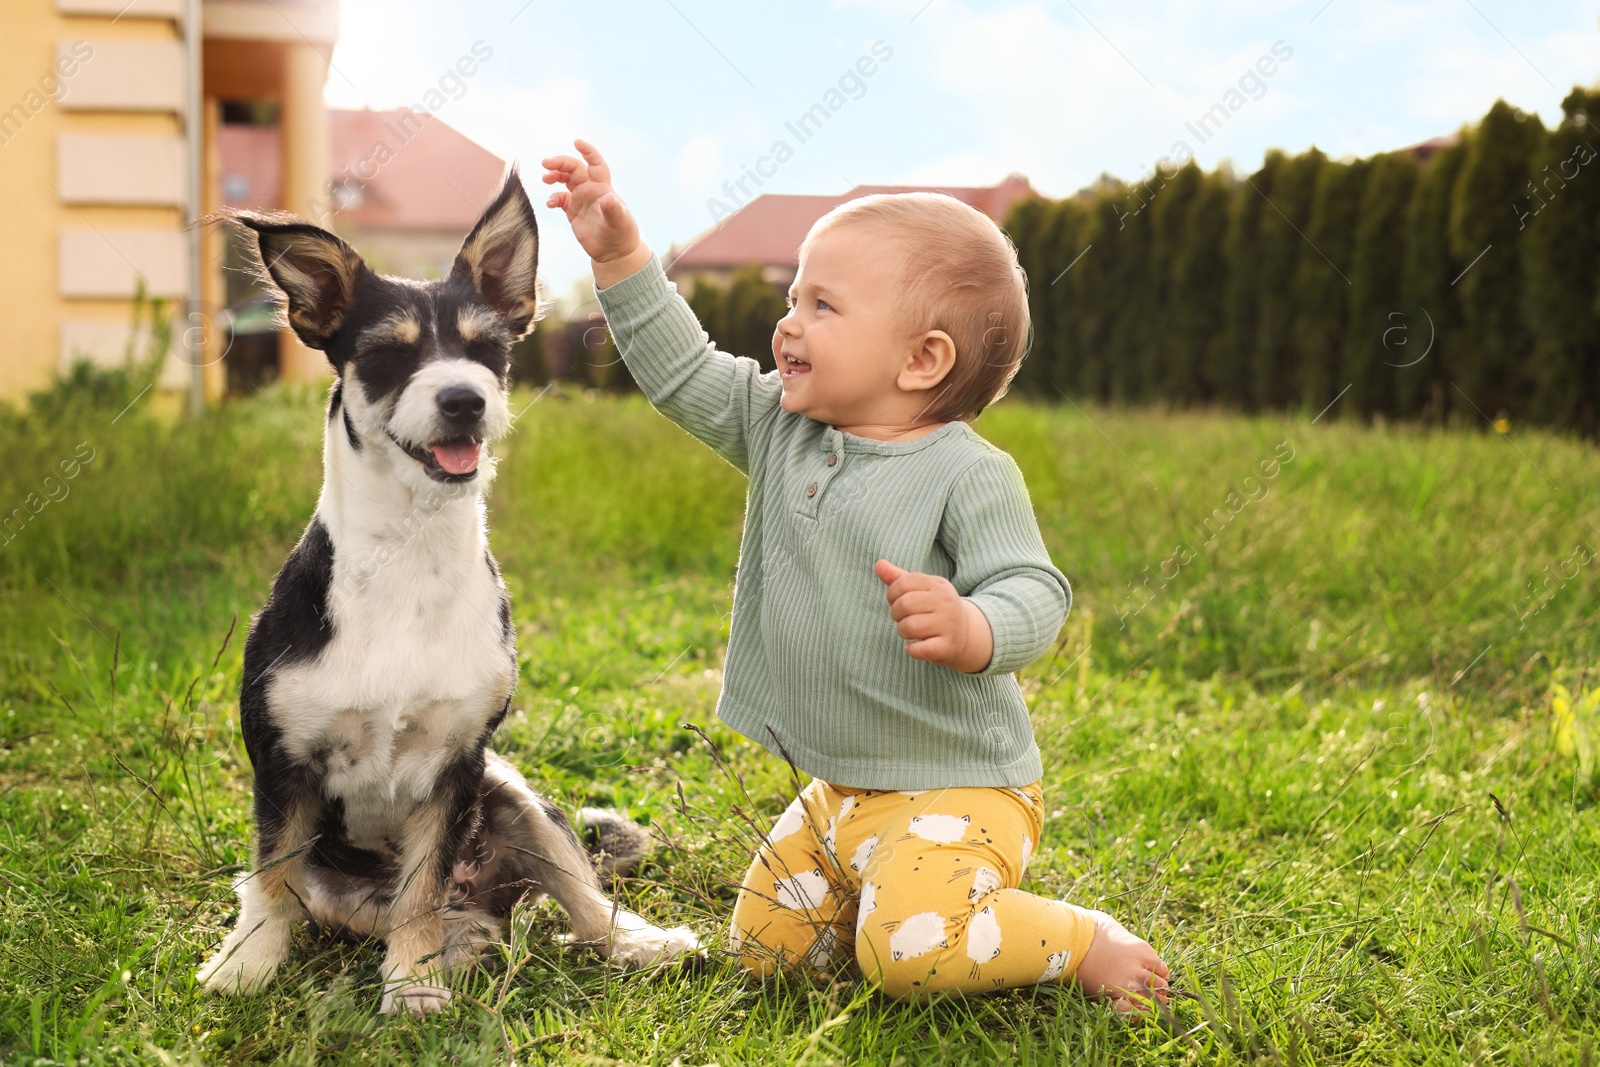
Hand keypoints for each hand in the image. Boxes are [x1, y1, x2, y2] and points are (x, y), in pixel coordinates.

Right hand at [539, 139, 651, 284]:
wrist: (614, 252)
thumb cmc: (622, 235)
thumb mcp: (620, 222)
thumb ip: (613, 210)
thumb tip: (609, 198)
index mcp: (603, 188)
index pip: (596, 164)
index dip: (588, 151)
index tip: (577, 142)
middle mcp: (591, 190)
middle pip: (574, 168)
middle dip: (560, 163)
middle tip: (545, 164)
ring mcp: (581, 199)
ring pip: (565, 179)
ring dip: (555, 175)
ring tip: (545, 179)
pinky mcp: (573, 211)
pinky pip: (559, 198)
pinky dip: (553, 198)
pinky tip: (550, 204)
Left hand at [875, 560, 993, 672]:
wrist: (965, 632)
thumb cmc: (934, 608)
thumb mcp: (920, 589)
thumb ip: (898, 578)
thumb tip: (878, 564)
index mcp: (938, 585)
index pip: (904, 582)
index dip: (892, 594)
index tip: (896, 601)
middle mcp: (946, 602)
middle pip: (905, 604)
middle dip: (896, 613)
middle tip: (902, 618)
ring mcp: (949, 624)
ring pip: (910, 627)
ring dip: (902, 631)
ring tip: (909, 631)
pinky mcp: (948, 645)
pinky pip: (920, 649)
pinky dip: (911, 649)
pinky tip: (914, 646)